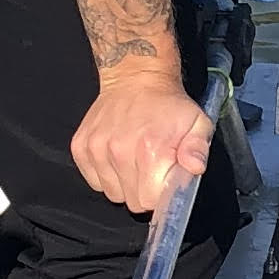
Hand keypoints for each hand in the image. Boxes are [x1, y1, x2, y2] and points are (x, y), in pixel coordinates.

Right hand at [72, 59, 213, 213]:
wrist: (135, 76)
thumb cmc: (168, 104)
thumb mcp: (197, 122)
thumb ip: (197, 149)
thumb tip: (194, 168)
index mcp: (150, 151)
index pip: (151, 201)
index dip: (161, 195)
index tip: (165, 180)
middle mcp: (119, 152)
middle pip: (131, 202)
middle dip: (144, 191)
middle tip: (152, 169)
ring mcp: (96, 150)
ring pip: (112, 193)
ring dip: (124, 183)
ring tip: (134, 160)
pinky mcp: (80, 148)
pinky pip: (93, 181)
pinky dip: (106, 175)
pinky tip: (117, 156)